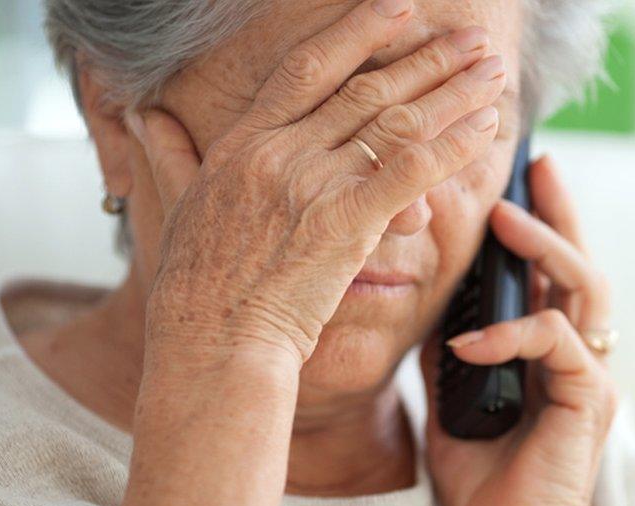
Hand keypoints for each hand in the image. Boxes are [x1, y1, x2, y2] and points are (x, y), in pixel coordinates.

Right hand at [114, 1, 508, 505]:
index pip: (309, 67)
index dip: (359, 32)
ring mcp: (314, 184)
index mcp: (243, 141)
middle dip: (428, 58)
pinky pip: (411, 171)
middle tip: (473, 40)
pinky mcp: (345, 223)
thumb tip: (140, 117)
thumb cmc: (197, 287)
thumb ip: (165, 156)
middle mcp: (280, 151)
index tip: (400, 8)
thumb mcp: (176, 208)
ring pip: (397, 121)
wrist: (212, 344)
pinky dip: (452, 146)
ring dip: (454, 92)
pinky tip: (486, 128)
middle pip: (368, 88)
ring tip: (493, 70)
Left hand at [420, 157, 616, 505]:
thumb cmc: (485, 483)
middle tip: (536, 163)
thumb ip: (456, 351)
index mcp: (551, 354)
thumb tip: (438, 308)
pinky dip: (509, 331)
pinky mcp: (589, 397)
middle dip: (558, 211)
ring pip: (583, 286)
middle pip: (579, 264)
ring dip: (543, 246)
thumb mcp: (454, 400)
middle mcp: (578, 356)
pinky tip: (466, 340)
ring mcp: (589, 374)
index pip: (549, 277)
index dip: (538, 228)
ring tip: (504, 216)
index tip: (515, 184)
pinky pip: (555, 338)